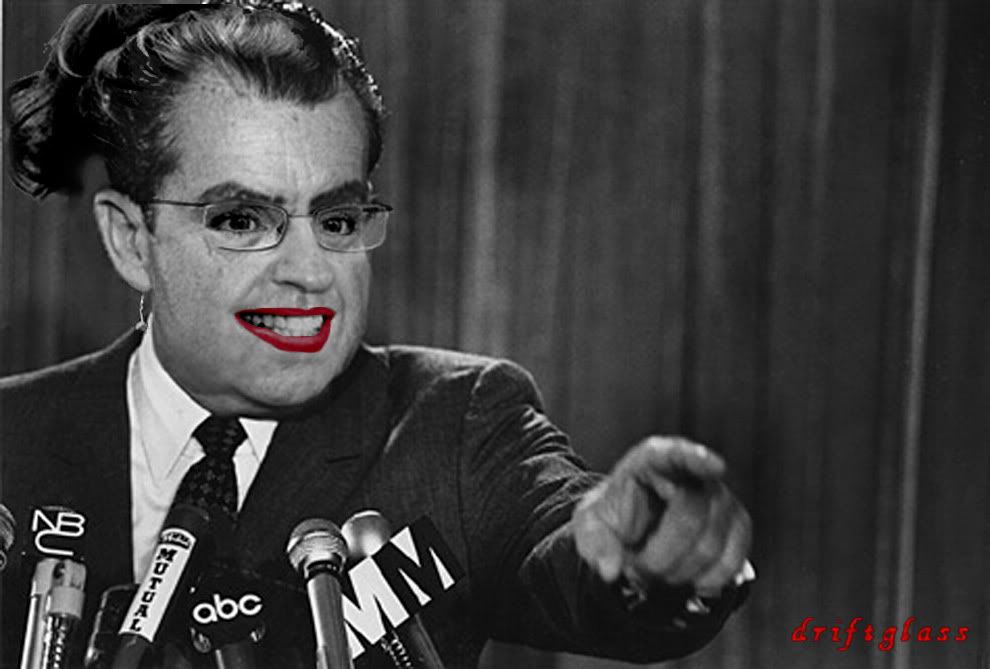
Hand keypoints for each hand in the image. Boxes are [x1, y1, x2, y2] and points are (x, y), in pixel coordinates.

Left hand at [573, 436, 750, 597]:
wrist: (632, 536)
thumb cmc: (613, 521)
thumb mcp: (589, 527)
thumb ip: (594, 543)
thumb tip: (609, 569)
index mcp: (651, 461)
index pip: (676, 453)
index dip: (697, 458)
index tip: (716, 467)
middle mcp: (691, 474)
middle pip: (690, 514)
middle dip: (661, 554)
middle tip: (639, 569)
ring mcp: (719, 498)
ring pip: (712, 542)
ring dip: (680, 571)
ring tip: (658, 572)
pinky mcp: (737, 526)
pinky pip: (734, 557)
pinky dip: (710, 579)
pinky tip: (690, 582)